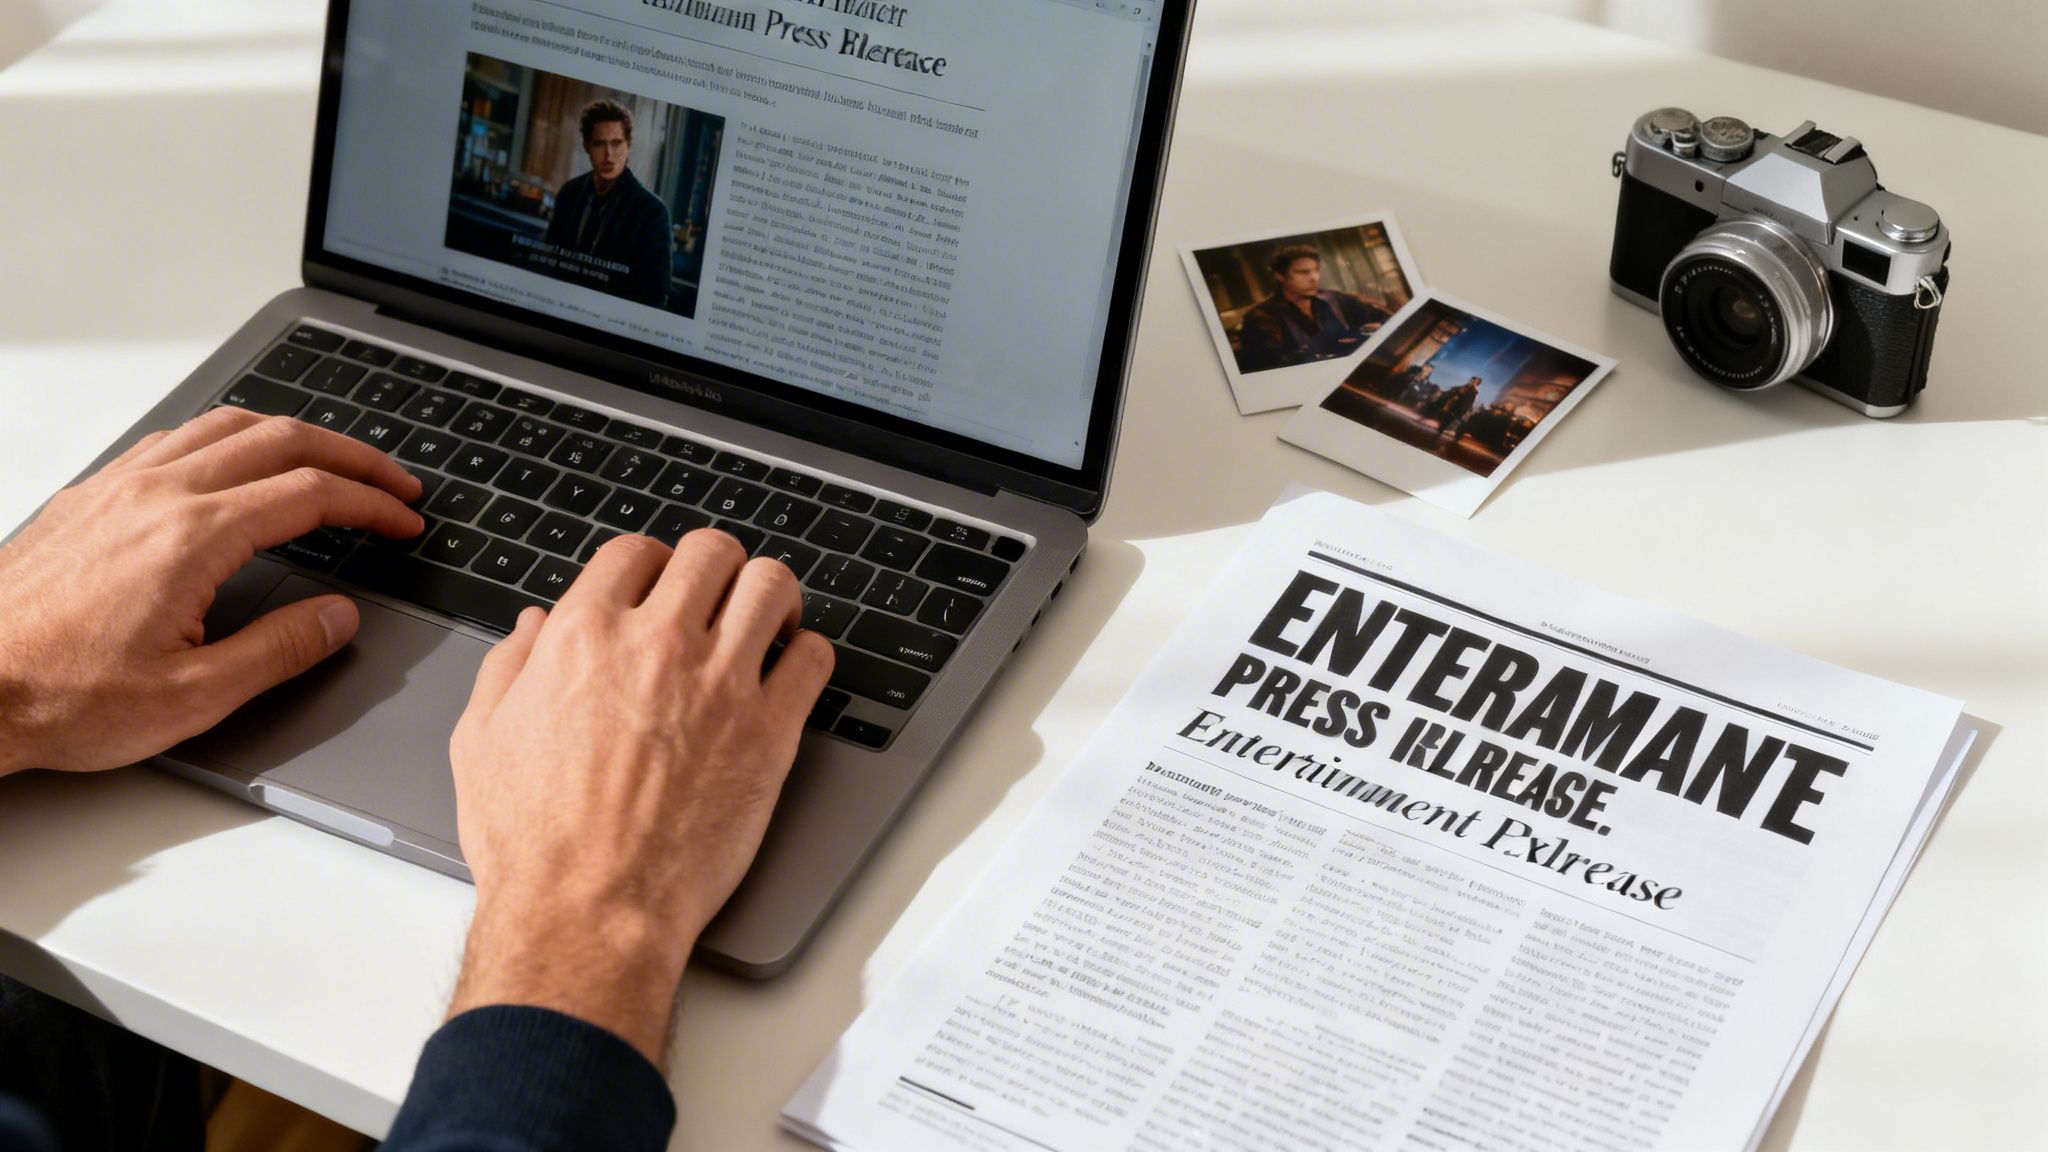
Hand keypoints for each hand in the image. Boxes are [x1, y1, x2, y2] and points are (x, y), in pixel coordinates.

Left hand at [0, 408, 422, 775]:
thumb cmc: (61, 696)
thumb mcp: (193, 697)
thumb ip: (279, 650)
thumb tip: (336, 618)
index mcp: (192, 537)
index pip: (310, 493)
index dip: (370, 502)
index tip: (403, 518)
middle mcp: (156, 495)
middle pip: (279, 439)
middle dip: (350, 454)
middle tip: (390, 480)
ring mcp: (117, 487)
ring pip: (225, 424)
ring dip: (291, 433)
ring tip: (328, 459)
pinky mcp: (88, 496)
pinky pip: (174, 438)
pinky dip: (228, 438)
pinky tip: (236, 464)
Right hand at [445, 530, 833, 1063]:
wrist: (590, 910)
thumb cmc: (535, 843)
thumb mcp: (482, 741)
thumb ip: (508, 667)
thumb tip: (534, 626)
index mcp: (584, 636)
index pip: (636, 552)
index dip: (650, 566)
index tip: (659, 589)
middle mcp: (658, 645)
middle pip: (712, 552)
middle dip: (715, 569)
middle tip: (716, 600)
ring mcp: (721, 684)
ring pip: (772, 586)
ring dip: (770, 597)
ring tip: (765, 622)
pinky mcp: (770, 731)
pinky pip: (813, 658)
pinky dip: (807, 654)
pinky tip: (790, 672)